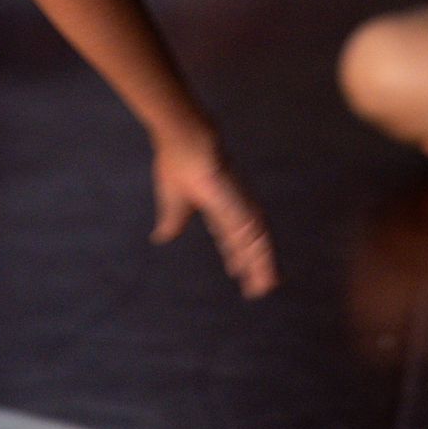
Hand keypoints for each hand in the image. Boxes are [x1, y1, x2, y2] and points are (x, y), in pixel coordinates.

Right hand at [150, 127, 277, 298]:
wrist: (184, 140)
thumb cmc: (177, 162)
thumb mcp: (172, 202)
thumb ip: (172, 222)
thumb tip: (161, 238)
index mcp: (219, 206)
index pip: (231, 234)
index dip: (235, 253)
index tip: (237, 271)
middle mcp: (236, 207)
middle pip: (249, 242)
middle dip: (255, 264)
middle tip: (261, 287)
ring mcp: (242, 208)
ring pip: (257, 245)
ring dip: (262, 267)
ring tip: (266, 288)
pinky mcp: (243, 210)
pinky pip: (257, 241)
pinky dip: (262, 260)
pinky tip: (266, 277)